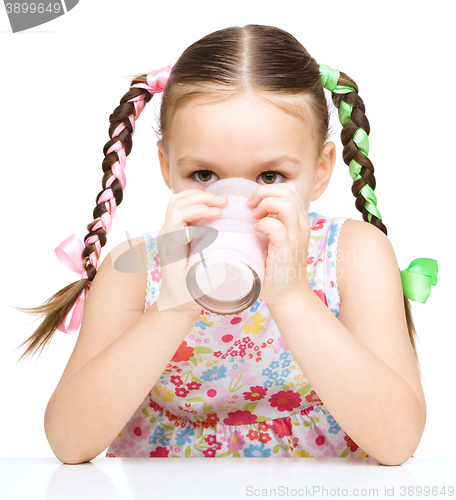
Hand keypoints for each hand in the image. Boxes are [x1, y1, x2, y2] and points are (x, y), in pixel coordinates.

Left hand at [155, 189, 227, 315]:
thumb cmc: (188, 295)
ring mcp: (167, 231)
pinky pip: (180, 206)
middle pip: (177, 207)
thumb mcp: (200, 286)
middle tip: (223, 204)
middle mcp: (165, 237)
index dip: (198, 220)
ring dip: (198, 197)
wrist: (174, 301)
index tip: (218, 220)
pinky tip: (212, 204)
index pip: (178, 226)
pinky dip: (196, 199)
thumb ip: (211, 272)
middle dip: (201, 200)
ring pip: (177, 201)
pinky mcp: (173, 229)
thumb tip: (230, 257)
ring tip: (220, 201)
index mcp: (170, 251)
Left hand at [246, 183, 311, 306]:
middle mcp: (301, 225)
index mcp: (299, 220)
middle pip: (288, 190)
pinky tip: (256, 231)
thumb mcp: (277, 239)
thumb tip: (248, 211)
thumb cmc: (277, 267)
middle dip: (265, 193)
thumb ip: (271, 223)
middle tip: (252, 208)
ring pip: (286, 203)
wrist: (287, 294)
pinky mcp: (286, 250)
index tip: (254, 205)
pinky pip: (276, 227)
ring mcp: (295, 237)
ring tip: (255, 217)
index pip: (290, 189)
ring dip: (265, 205)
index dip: (269, 190)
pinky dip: (263, 224)